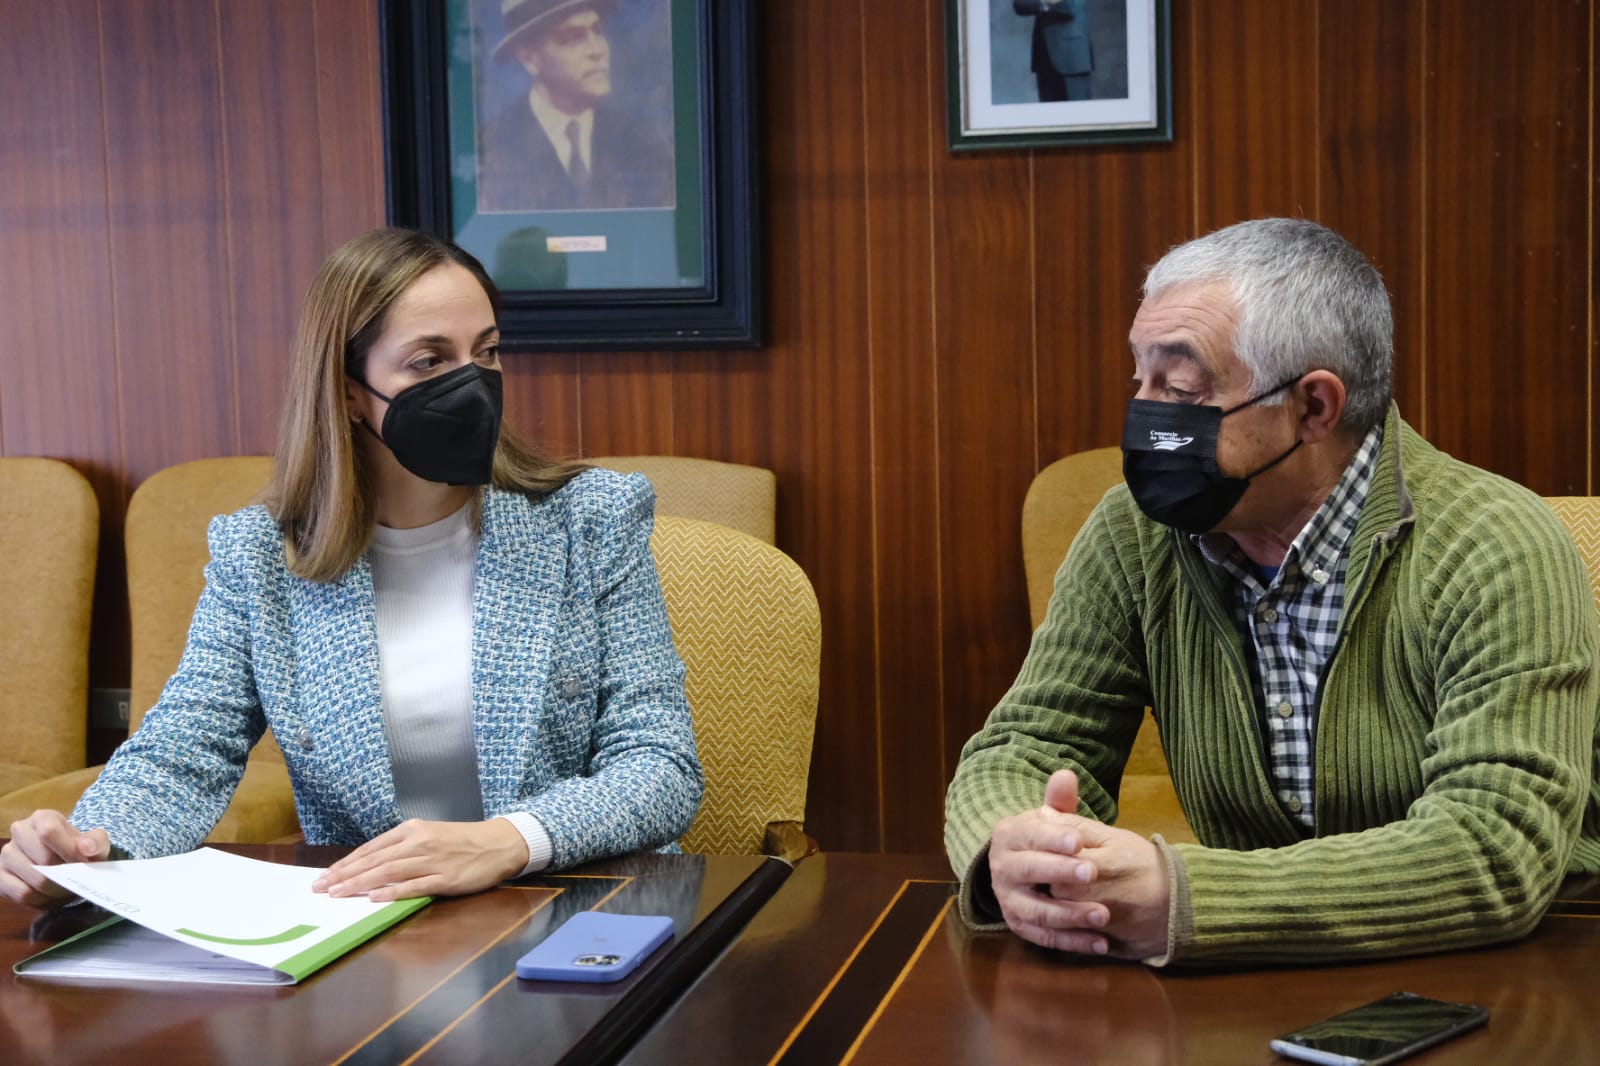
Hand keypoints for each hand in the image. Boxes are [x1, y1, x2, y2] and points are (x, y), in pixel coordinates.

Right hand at [0, 810, 111, 908]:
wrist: (61, 862)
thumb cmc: (78, 850)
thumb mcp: (94, 843)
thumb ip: (96, 841)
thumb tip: (86, 848)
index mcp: (42, 817)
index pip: (49, 832)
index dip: (68, 851)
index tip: (83, 863)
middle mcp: (20, 831)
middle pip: (43, 859)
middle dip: (65, 875)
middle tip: (76, 881)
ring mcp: (7, 854)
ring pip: (34, 879)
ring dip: (55, 890)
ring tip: (65, 889)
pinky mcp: (0, 875)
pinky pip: (21, 894)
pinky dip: (40, 900)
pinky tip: (49, 896)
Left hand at [311, 818, 528, 901]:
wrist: (499, 843)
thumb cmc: (463, 841)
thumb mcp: (430, 835)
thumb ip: (403, 849)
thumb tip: (372, 867)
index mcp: (412, 830)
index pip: (371, 848)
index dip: (346, 863)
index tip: (325, 876)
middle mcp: (418, 843)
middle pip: (374, 861)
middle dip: (344, 875)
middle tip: (321, 888)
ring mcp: (432, 861)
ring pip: (388, 872)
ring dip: (359, 884)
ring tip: (338, 894)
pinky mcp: (445, 878)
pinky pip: (414, 886)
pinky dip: (392, 892)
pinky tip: (374, 898)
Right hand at [989, 770, 1169, 958]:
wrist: (1019, 871)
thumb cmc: (1042, 841)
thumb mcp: (1049, 820)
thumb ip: (1060, 801)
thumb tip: (1066, 774)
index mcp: (1008, 837)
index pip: (1029, 835)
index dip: (1053, 838)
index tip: (1078, 840)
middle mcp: (1001, 869)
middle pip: (1029, 872)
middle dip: (1061, 872)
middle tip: (1092, 872)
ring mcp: (1008, 901)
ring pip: (1037, 911)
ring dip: (1071, 915)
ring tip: (1104, 915)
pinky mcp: (1020, 927)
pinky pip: (1046, 938)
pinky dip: (1073, 943)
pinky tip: (1101, 943)